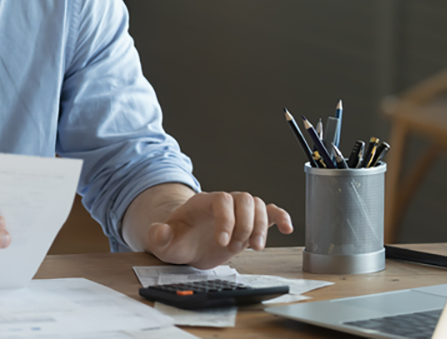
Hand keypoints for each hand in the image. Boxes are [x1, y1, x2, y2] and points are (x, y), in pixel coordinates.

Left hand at [145, 191, 292, 269]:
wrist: (185, 244)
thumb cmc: (176, 240)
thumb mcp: (163, 242)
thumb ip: (159, 236)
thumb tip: (160, 232)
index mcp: (202, 203)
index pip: (222, 200)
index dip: (226, 219)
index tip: (222, 242)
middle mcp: (223, 204)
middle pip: (244, 198)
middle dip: (246, 224)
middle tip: (239, 247)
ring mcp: (237, 213)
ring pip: (258, 205)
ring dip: (261, 226)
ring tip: (255, 248)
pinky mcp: (248, 224)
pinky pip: (269, 212)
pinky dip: (280, 217)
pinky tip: (287, 228)